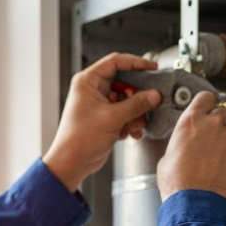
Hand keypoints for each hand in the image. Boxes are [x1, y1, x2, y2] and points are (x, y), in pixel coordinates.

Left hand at [43, 53, 161, 191]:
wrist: (72, 163)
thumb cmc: (78, 140)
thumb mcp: (112, 118)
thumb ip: (136, 105)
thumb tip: (154, 95)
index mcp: (88, 82)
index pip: (115, 62)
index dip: (136, 63)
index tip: (152, 68)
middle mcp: (93, 90)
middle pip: (124, 83)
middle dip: (137, 96)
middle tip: (149, 102)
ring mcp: (99, 105)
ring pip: (127, 100)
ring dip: (135, 113)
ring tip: (136, 124)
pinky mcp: (105, 118)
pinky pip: (125, 114)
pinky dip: (130, 122)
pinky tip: (131, 132)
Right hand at [157, 91, 225, 202]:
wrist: (195, 203)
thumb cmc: (178, 183)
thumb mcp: (167, 157)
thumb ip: (180, 142)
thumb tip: (183, 144)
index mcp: (191, 121)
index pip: (206, 97)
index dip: (207, 103)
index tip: (208, 108)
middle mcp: (214, 124)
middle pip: (223, 113)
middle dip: (218, 124)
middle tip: (211, 141)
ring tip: (218, 160)